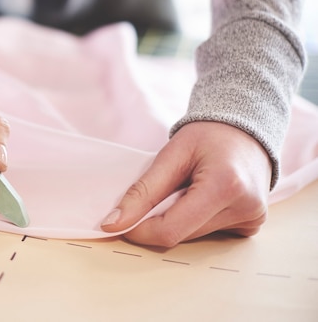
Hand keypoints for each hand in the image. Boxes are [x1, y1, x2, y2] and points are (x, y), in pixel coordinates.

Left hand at [101, 121, 270, 246]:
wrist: (245, 130)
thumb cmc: (208, 136)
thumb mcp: (170, 155)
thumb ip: (142, 191)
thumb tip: (114, 223)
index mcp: (225, 186)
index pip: (171, 229)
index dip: (140, 230)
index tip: (120, 222)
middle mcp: (246, 208)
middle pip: (181, 235)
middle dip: (158, 220)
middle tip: (159, 192)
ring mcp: (252, 220)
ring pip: (193, 237)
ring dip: (177, 219)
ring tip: (185, 188)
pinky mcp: (251, 226)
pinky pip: (208, 233)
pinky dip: (194, 220)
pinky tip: (201, 197)